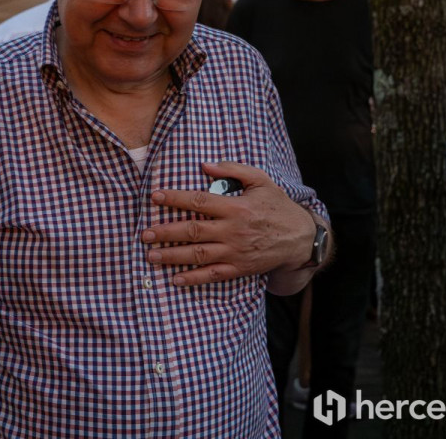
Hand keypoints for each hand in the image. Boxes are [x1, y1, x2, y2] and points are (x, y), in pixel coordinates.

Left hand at [141, 160, 317, 286]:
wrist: (301, 238)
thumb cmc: (278, 206)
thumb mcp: (260, 180)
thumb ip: (233, 170)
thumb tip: (205, 166)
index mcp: (236, 207)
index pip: (199, 201)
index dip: (175, 199)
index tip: (155, 197)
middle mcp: (233, 230)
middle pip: (193, 231)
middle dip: (166, 232)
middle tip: (144, 234)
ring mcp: (235, 251)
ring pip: (198, 255)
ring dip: (173, 256)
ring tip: (151, 255)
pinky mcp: (239, 268)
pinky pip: (213, 275)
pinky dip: (193, 278)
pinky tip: (175, 279)